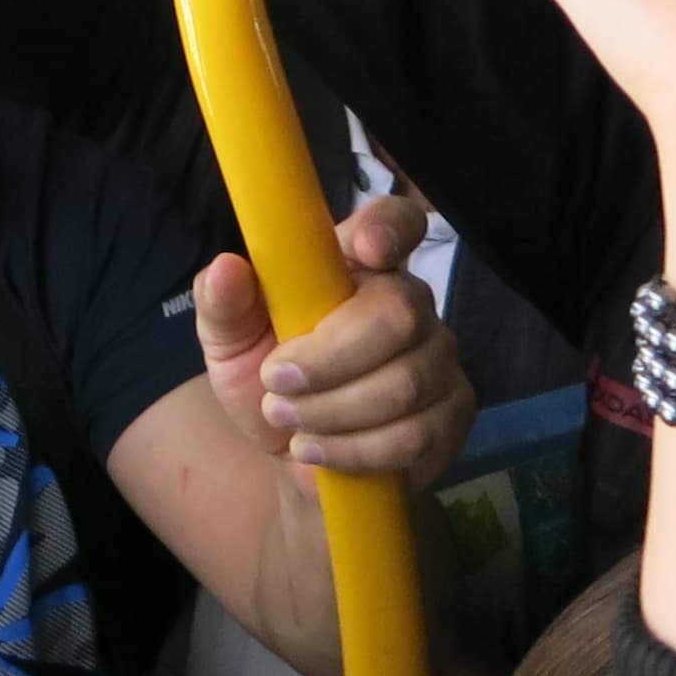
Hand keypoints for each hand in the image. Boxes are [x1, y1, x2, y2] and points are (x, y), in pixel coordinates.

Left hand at [193, 196, 475, 474]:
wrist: (294, 454)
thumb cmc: (267, 379)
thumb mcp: (229, 342)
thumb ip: (223, 304)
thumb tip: (226, 270)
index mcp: (356, 266)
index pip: (396, 221)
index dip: (390, 229)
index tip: (364, 251)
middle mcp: (409, 302)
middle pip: (398, 316)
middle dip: (328, 362)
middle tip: (275, 385)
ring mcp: (439, 358)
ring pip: (404, 386)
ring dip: (332, 414)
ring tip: (289, 425)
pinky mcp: (452, 415)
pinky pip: (417, 435)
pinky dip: (356, 451)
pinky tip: (319, 452)